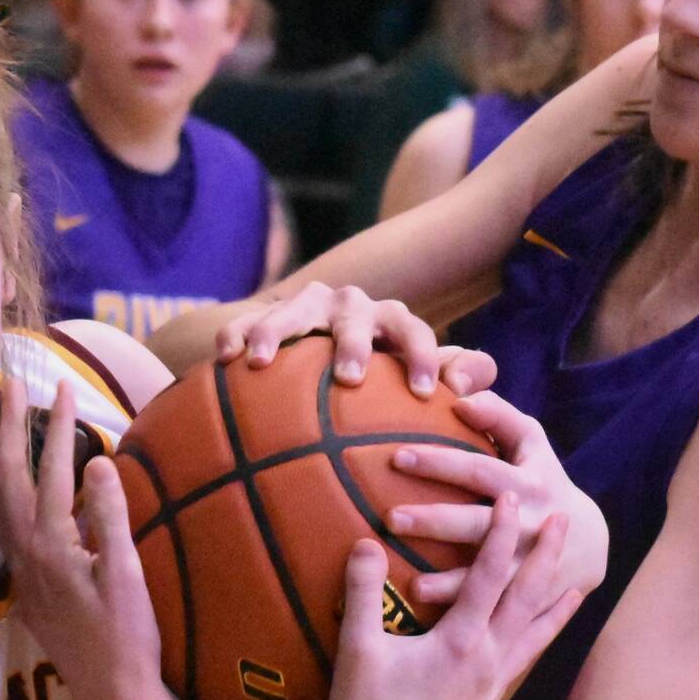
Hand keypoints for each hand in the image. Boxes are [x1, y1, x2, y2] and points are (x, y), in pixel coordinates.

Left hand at [0, 378, 166, 699]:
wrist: (115, 698)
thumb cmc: (128, 638)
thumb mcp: (127, 574)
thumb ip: (110, 515)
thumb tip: (99, 459)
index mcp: (49, 546)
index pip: (48, 472)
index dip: (55, 427)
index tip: (62, 386)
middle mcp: (26, 555)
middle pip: (7, 478)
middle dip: (8, 428)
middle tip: (8, 384)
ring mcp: (24, 573)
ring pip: (1, 501)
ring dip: (3, 458)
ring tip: (6, 422)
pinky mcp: (31, 588)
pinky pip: (8, 524)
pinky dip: (10, 492)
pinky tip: (21, 487)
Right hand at [214, 280, 498, 397]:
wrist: (317, 353)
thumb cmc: (380, 377)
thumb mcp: (419, 374)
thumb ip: (457, 374)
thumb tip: (473, 380)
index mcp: (390, 320)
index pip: (414, 329)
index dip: (424, 357)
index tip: (427, 393)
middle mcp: (350, 306)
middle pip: (354, 317)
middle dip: (352, 344)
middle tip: (350, 378)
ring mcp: (305, 307)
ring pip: (293, 313)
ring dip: (277, 332)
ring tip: (262, 361)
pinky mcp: (266, 314)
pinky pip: (246, 321)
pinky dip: (236, 335)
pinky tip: (225, 357)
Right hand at [319, 494, 580, 699]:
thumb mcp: (357, 644)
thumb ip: (362, 590)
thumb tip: (365, 542)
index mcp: (459, 642)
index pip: (488, 575)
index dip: (501, 533)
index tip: (512, 497)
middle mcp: (486, 661)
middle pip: (527, 599)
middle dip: (546, 556)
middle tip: (565, 520)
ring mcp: (490, 684)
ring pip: (535, 634)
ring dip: (556, 601)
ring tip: (579, 580)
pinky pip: (524, 660)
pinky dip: (541, 640)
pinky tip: (543, 635)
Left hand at [380, 390, 607, 611]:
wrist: (586, 540)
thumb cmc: (542, 478)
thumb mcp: (531, 441)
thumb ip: (497, 414)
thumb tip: (460, 396)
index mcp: (529, 482)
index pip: (478, 470)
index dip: (441, 463)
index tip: (398, 457)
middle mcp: (530, 524)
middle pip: (477, 523)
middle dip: (435, 521)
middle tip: (392, 517)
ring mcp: (529, 564)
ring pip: (487, 573)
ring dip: (450, 581)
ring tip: (412, 584)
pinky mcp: (526, 596)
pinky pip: (491, 605)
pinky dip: (460, 608)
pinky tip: (425, 607)